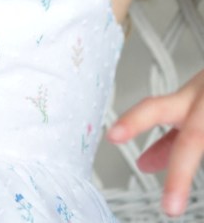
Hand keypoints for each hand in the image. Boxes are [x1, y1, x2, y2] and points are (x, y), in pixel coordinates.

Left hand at [107, 69, 203, 217]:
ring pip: (197, 138)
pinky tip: (194, 178)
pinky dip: (200, 170)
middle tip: (171, 208)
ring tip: (177, 195)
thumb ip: (170, 137)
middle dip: (180, 176)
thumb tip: (144, 164)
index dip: (134, 120)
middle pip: (192, 138)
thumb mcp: (191, 106)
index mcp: (191, 99)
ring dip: (184, 171)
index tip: (113, 136)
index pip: (155, 108)